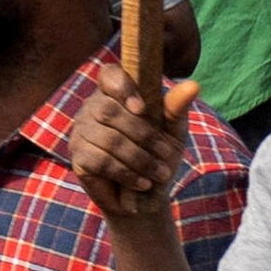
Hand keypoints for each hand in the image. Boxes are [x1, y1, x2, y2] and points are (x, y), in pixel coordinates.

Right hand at [56, 58, 185, 231]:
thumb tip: (193, 84)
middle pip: (108, 110)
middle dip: (143, 134)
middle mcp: (92, 108)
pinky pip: (101, 161)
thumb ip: (176, 108)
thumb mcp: (173, 132)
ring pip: (108, 139)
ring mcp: (81, 132)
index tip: (141, 109)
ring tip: (160, 174)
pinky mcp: (78, 157)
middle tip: (165, 154)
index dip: (122, 87)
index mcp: (115, 94)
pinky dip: (127, 173)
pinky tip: (142, 183)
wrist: (146, 196)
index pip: (109, 74)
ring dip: (140, 159)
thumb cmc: (158, 156)